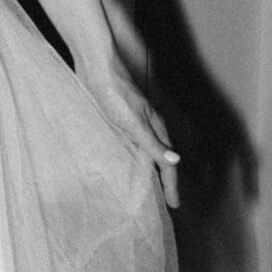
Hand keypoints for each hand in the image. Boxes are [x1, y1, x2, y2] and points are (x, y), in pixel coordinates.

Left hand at [79, 55, 180, 208]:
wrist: (96, 66)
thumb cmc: (113, 92)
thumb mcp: (132, 122)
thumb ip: (152, 143)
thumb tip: (175, 161)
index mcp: (155, 128)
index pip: (167, 163)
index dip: (171, 185)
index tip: (174, 205)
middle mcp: (149, 125)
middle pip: (162, 158)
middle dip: (167, 180)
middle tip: (168, 201)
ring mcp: (135, 121)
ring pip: (149, 151)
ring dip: (153, 170)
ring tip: (152, 186)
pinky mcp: (120, 117)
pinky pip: (135, 144)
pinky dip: (137, 157)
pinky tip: (128, 161)